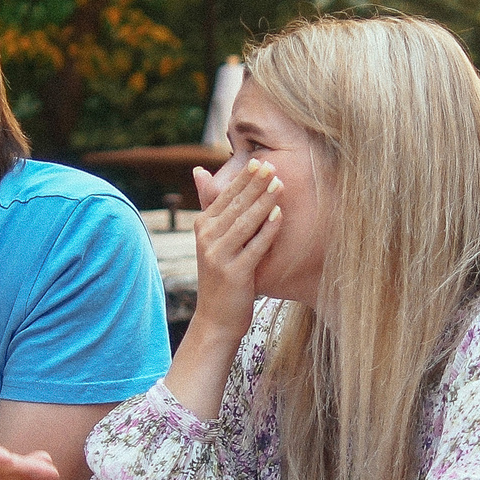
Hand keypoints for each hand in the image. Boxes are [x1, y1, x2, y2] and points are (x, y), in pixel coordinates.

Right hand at [189, 157, 281, 334]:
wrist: (216, 318)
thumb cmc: (220, 275)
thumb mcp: (212, 239)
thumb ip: (209, 204)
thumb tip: (200, 170)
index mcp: (202, 226)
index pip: (225, 196)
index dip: (243, 178)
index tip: (261, 161)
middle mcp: (207, 239)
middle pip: (235, 206)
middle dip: (255, 184)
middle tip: (273, 165)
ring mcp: (219, 256)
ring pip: (245, 223)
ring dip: (263, 202)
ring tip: (279, 184)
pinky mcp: (234, 273)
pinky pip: (254, 247)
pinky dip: (267, 230)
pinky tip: (279, 215)